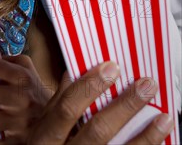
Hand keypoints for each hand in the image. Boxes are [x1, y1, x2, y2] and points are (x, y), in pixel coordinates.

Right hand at [26, 63, 173, 144]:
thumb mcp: (43, 126)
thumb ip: (58, 101)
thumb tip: (74, 70)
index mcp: (46, 136)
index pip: (67, 108)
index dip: (89, 87)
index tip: (111, 67)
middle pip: (97, 130)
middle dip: (124, 107)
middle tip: (145, 86)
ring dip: (144, 136)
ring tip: (163, 117)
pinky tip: (158, 141)